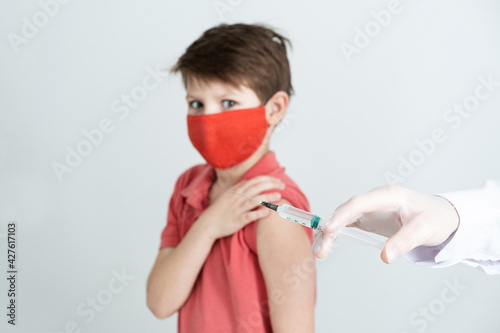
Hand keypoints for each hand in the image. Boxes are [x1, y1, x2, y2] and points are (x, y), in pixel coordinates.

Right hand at [198, 175, 284, 239]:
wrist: (208, 224)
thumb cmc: (221, 210)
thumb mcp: (230, 195)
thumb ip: (242, 188)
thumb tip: (256, 183)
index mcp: (237, 190)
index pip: (255, 180)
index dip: (268, 179)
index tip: (278, 180)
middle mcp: (237, 197)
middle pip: (256, 187)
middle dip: (271, 185)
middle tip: (283, 186)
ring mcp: (237, 209)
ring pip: (253, 200)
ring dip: (267, 198)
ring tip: (278, 196)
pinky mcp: (237, 220)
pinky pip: (248, 216)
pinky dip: (257, 214)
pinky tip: (267, 212)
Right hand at [313, 185, 459, 262]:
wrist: (441, 215)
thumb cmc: (434, 218)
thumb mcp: (424, 230)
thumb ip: (404, 242)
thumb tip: (385, 256)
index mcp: (388, 196)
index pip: (359, 203)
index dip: (342, 215)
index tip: (329, 229)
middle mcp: (374, 200)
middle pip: (345, 211)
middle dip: (330, 228)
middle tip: (320, 249)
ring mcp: (369, 209)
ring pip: (342, 218)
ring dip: (329, 234)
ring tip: (320, 252)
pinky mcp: (367, 218)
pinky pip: (346, 225)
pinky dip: (335, 235)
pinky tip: (326, 245)